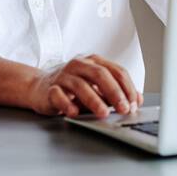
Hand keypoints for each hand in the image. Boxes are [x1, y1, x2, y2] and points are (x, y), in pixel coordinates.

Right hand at [26, 54, 141, 118]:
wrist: (39, 87)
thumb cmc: (72, 87)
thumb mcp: (96, 86)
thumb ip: (115, 91)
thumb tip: (137, 100)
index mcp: (94, 62)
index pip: (116, 71)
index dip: (127, 87)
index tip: (134, 103)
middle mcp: (79, 65)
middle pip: (100, 74)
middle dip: (114, 92)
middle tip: (123, 108)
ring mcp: (63, 76)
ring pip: (80, 85)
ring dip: (94, 100)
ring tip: (103, 113)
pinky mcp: (50, 88)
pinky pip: (58, 95)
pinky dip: (67, 104)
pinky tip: (74, 113)